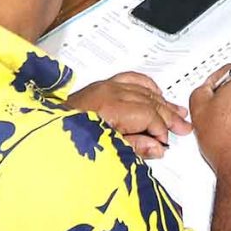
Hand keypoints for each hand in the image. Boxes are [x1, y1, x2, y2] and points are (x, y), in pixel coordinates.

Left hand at [67, 71, 190, 158]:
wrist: (47, 132)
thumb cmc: (70, 141)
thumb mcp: (106, 151)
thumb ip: (135, 147)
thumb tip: (158, 147)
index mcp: (111, 108)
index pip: (149, 115)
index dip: (161, 130)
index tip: (165, 142)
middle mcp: (109, 93)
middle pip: (149, 101)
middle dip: (168, 116)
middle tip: (183, 127)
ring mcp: (104, 86)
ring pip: (142, 89)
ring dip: (162, 100)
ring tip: (178, 111)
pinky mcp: (100, 86)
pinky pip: (130, 79)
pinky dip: (145, 84)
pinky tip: (156, 91)